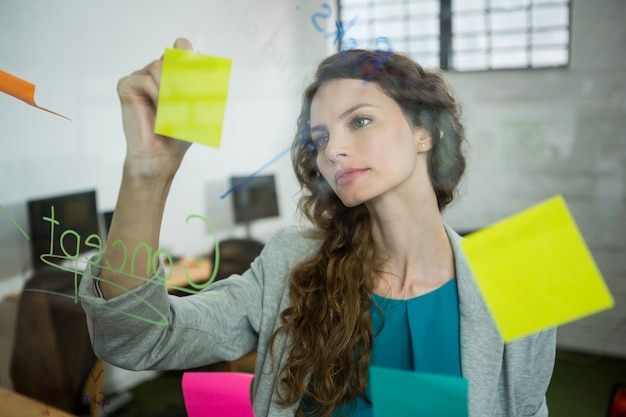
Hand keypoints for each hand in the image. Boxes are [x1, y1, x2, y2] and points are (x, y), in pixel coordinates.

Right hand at [117, 38, 193, 178]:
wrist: (161, 153)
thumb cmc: (178, 132)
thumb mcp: (196, 105)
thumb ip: (197, 81)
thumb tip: (199, 54)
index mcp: (173, 73)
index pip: (184, 49)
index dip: (194, 58)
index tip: (204, 73)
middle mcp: (156, 72)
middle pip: (173, 55)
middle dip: (184, 76)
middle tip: (187, 98)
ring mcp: (140, 76)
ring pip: (160, 66)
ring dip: (170, 90)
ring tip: (171, 110)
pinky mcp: (127, 85)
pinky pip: (146, 79)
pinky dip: (157, 95)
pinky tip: (158, 110)